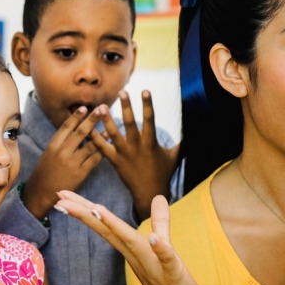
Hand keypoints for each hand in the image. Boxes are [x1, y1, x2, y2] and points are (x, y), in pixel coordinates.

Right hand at [21, 106, 105, 218]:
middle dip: (91, 120)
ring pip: (90, 145)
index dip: (76, 116)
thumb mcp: (48, 153)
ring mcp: (73, 163)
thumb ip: (60, 142)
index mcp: (53, 145)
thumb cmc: (45, 172)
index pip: (66, 127)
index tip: (84, 107)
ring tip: (108, 124)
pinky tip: (108, 143)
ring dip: (100, 133)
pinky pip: (95, 159)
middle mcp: (63, 152)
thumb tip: (72, 128)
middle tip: (100, 109)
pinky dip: (102, 150)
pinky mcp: (81, 173)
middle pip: (80, 132)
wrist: (42, 193)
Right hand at [56, 191, 210, 284]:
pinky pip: (168, 262)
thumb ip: (161, 223)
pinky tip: (153, 238)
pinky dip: (161, 250)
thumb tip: (159, 196)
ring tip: (96, 208)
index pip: (106, 227)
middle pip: (110, 232)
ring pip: (132, 244)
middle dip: (86, 214)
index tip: (61, 195)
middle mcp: (138, 259)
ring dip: (115, 227)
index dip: (85, 209)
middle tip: (59, 198)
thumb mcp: (166, 249)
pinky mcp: (175, 278)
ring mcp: (155, 269)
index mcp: (134, 251)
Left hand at [93, 91, 179, 217]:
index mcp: (151, 143)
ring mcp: (124, 154)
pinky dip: (96, 138)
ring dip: (106, 120)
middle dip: (126, 107)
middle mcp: (137, 147)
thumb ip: (183, 142)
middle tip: (121, 92)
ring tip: (100, 107)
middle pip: (130, 124)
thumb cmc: (163, 173)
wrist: (150, 194)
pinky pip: (103, 148)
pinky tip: (88, 128)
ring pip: (113, 134)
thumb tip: (196, 132)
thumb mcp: (175, 156)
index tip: (145, 90)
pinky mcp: (115, 161)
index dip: (147, 105)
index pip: (150, 120)